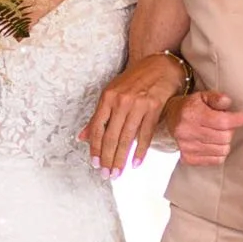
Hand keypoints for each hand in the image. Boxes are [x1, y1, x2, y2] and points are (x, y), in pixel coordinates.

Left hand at [80, 53, 187, 173]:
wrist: (160, 66)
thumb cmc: (134, 81)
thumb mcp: (112, 94)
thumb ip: (98, 117)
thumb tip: (82, 137)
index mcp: (108, 97)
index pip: (97, 128)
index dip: (94, 148)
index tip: (94, 163)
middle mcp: (121, 101)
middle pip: (111, 136)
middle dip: (107, 158)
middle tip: (106, 175)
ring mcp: (138, 105)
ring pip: (127, 138)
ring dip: (121, 159)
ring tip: (117, 173)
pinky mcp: (154, 108)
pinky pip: (145, 135)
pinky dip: (140, 151)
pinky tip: (135, 163)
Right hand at [166, 91, 242, 165]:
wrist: (170, 118)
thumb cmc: (190, 107)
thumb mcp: (203, 96)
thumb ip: (216, 98)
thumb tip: (227, 102)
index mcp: (191, 114)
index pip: (222, 121)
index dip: (237, 120)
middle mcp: (187, 132)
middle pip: (224, 137)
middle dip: (230, 130)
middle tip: (226, 125)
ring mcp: (187, 147)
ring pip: (222, 150)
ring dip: (225, 142)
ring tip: (218, 134)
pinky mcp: (188, 158)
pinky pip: (216, 160)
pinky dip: (219, 153)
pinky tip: (214, 144)